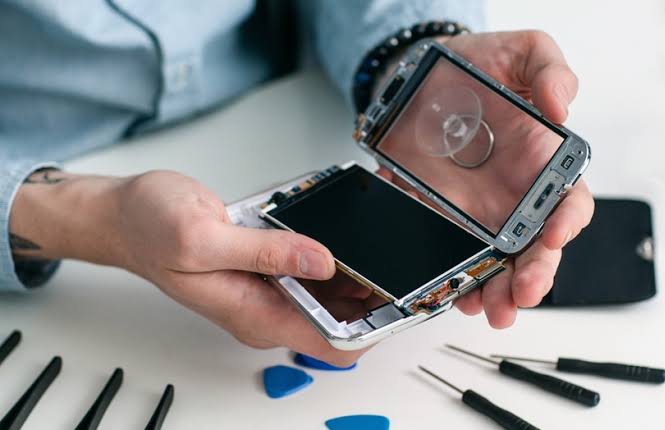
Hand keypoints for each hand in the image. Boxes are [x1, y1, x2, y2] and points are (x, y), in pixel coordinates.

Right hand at [10, 170, 365, 365]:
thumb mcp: (203, 238)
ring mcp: (266, 288)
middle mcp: (265, 308)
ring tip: (362, 233)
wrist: (126, 217)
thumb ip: (266, 253)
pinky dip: (326, 249)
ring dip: (351, 268)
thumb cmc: (151, 229)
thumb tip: (321, 262)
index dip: (371, 328)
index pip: (332, 344)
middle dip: (370, 292)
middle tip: (386, 252)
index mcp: (255, 314)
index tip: (394, 298)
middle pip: (339, 319)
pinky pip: (310, 265)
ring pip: (329, 292)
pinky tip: (332, 226)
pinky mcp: (266, 267)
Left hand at [379, 31, 593, 326]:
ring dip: (497, 290)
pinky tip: (455, 296)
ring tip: (491, 309)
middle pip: (535, 248)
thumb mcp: (521, 52)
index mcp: (544, 164)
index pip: (568, 203)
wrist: (422, 75)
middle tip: (524, 294)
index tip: (554, 233)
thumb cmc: (479, 64)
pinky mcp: (440, 218)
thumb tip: (562, 105)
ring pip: (497, 264)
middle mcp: (515, 196)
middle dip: (534, 276)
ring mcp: (478, 213)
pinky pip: (451, 257)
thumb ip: (549, 72)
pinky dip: (454, 281)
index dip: (567, 221)